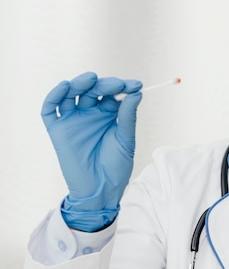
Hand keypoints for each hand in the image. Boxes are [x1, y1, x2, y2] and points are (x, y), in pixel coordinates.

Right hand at [41, 71, 142, 230]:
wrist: (101, 190)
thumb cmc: (116, 167)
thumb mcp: (126, 140)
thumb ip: (128, 117)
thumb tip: (137, 93)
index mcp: (108, 115)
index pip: (113, 93)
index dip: (123, 87)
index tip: (137, 85)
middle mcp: (90, 114)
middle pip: (93, 90)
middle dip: (105, 85)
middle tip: (117, 85)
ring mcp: (73, 120)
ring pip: (72, 94)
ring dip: (80, 84)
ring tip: (91, 79)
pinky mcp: (58, 129)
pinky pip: (51, 108)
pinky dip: (55, 95)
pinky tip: (65, 87)